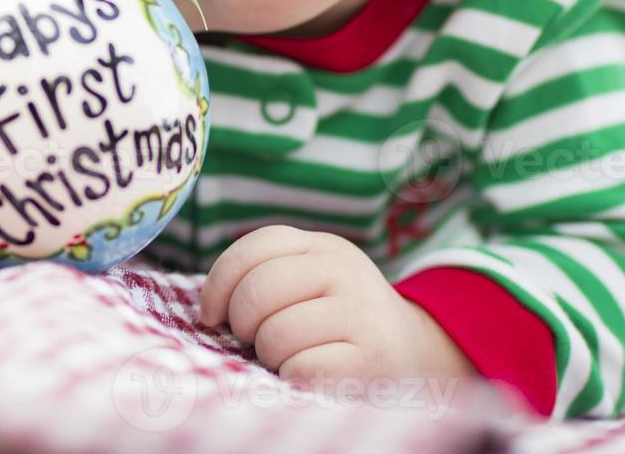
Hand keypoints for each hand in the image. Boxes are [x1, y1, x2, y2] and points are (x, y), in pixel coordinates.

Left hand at [198, 225, 477, 386]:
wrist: (416, 354)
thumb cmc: (339, 319)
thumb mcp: (312, 280)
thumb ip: (266, 274)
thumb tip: (208, 309)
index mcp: (324, 246)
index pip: (253, 248)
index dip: (219, 284)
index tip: (212, 314)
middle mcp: (345, 272)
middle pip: (257, 292)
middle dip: (241, 323)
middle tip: (253, 340)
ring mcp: (362, 314)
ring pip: (275, 334)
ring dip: (268, 356)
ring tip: (287, 357)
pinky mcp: (371, 359)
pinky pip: (300, 368)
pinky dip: (292, 378)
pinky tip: (306, 374)